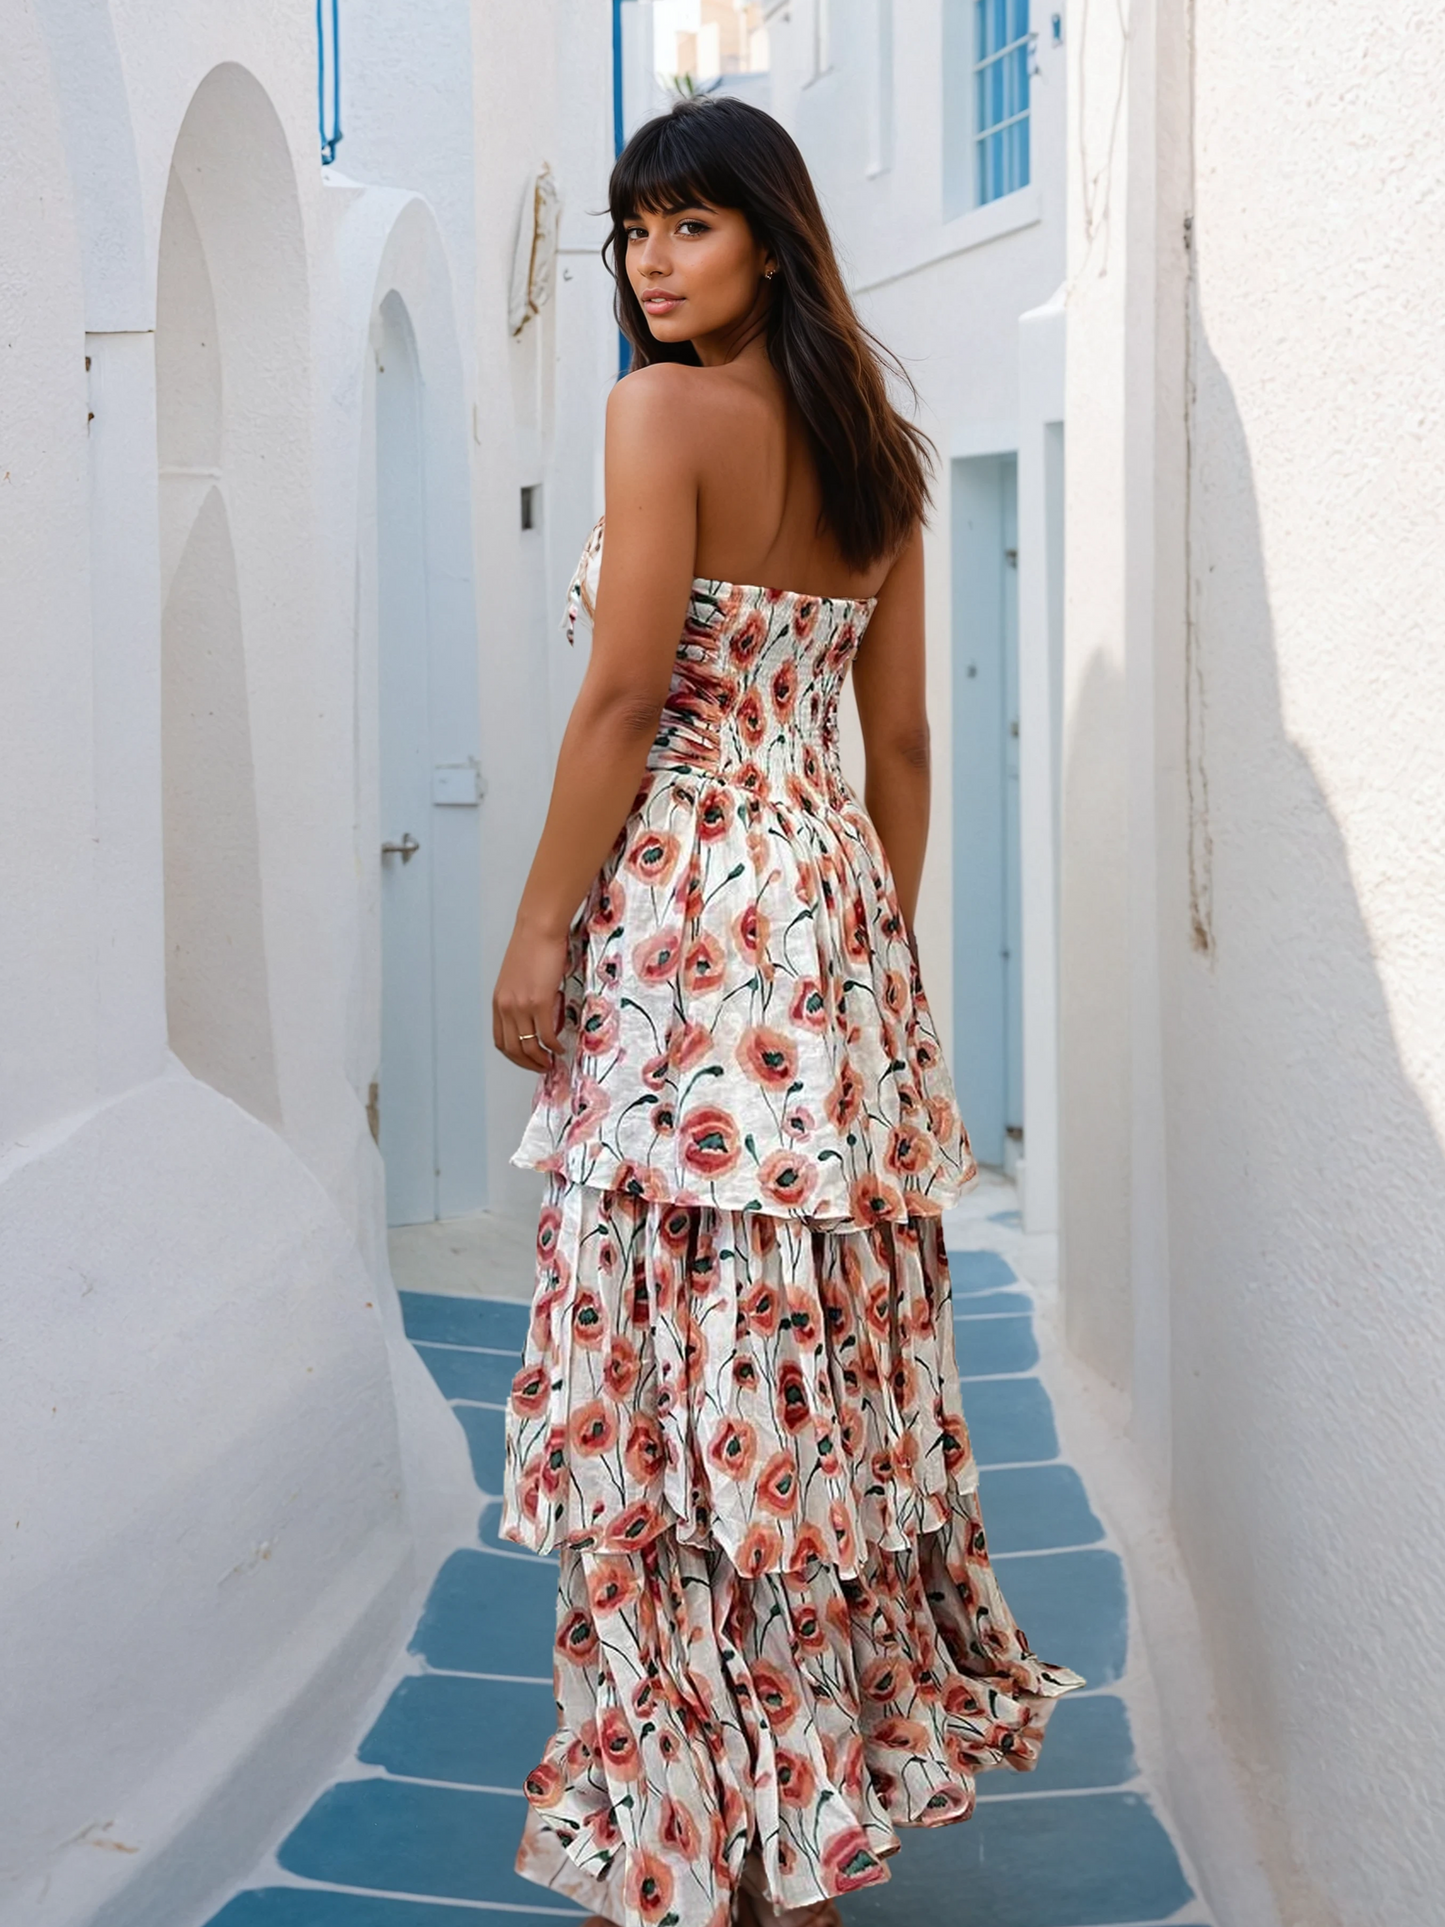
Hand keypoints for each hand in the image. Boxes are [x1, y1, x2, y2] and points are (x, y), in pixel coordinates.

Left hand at [492, 919, 566, 1071]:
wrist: (539, 929)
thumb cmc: (531, 947)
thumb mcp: (517, 978)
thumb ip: (521, 998)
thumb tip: (535, 1015)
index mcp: (499, 1001)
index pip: (500, 1040)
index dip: (514, 1055)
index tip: (527, 1059)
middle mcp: (506, 1006)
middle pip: (512, 1048)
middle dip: (528, 1063)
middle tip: (542, 1067)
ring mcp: (522, 1006)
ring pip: (529, 1046)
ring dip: (541, 1059)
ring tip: (552, 1061)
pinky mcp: (540, 1001)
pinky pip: (546, 1034)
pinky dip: (553, 1045)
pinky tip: (560, 1047)